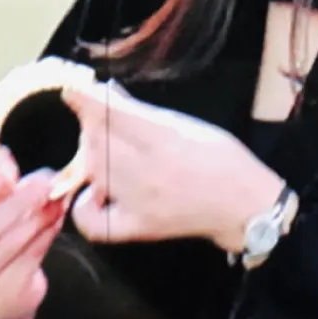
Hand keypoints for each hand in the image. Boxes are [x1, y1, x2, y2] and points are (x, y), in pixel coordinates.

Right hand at [0, 147, 66, 318]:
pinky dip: (46, 236)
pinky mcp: (3, 297)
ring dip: (38, 218)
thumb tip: (1, 156)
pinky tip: (56, 219)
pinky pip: (29, 261)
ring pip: (9, 246)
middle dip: (17, 204)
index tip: (7, 176)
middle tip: (44, 184)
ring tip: (57, 199)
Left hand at [61, 81, 283, 250]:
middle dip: (92, 125)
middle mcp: (148, 171)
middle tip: (102, 120)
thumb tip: (107, 94)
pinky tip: (96, 193)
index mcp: (166, 139)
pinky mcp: (138, 228)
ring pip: (92, 173)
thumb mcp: (189, 125)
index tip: (73, 90)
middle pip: (96, 142)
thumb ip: (145, 113)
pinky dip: (85, 205)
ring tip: (108, 150)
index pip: (111, 115)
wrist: (244, 205)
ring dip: (91, 157)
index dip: (86, 99)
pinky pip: (92, 221)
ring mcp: (140, 202)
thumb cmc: (223, 159)